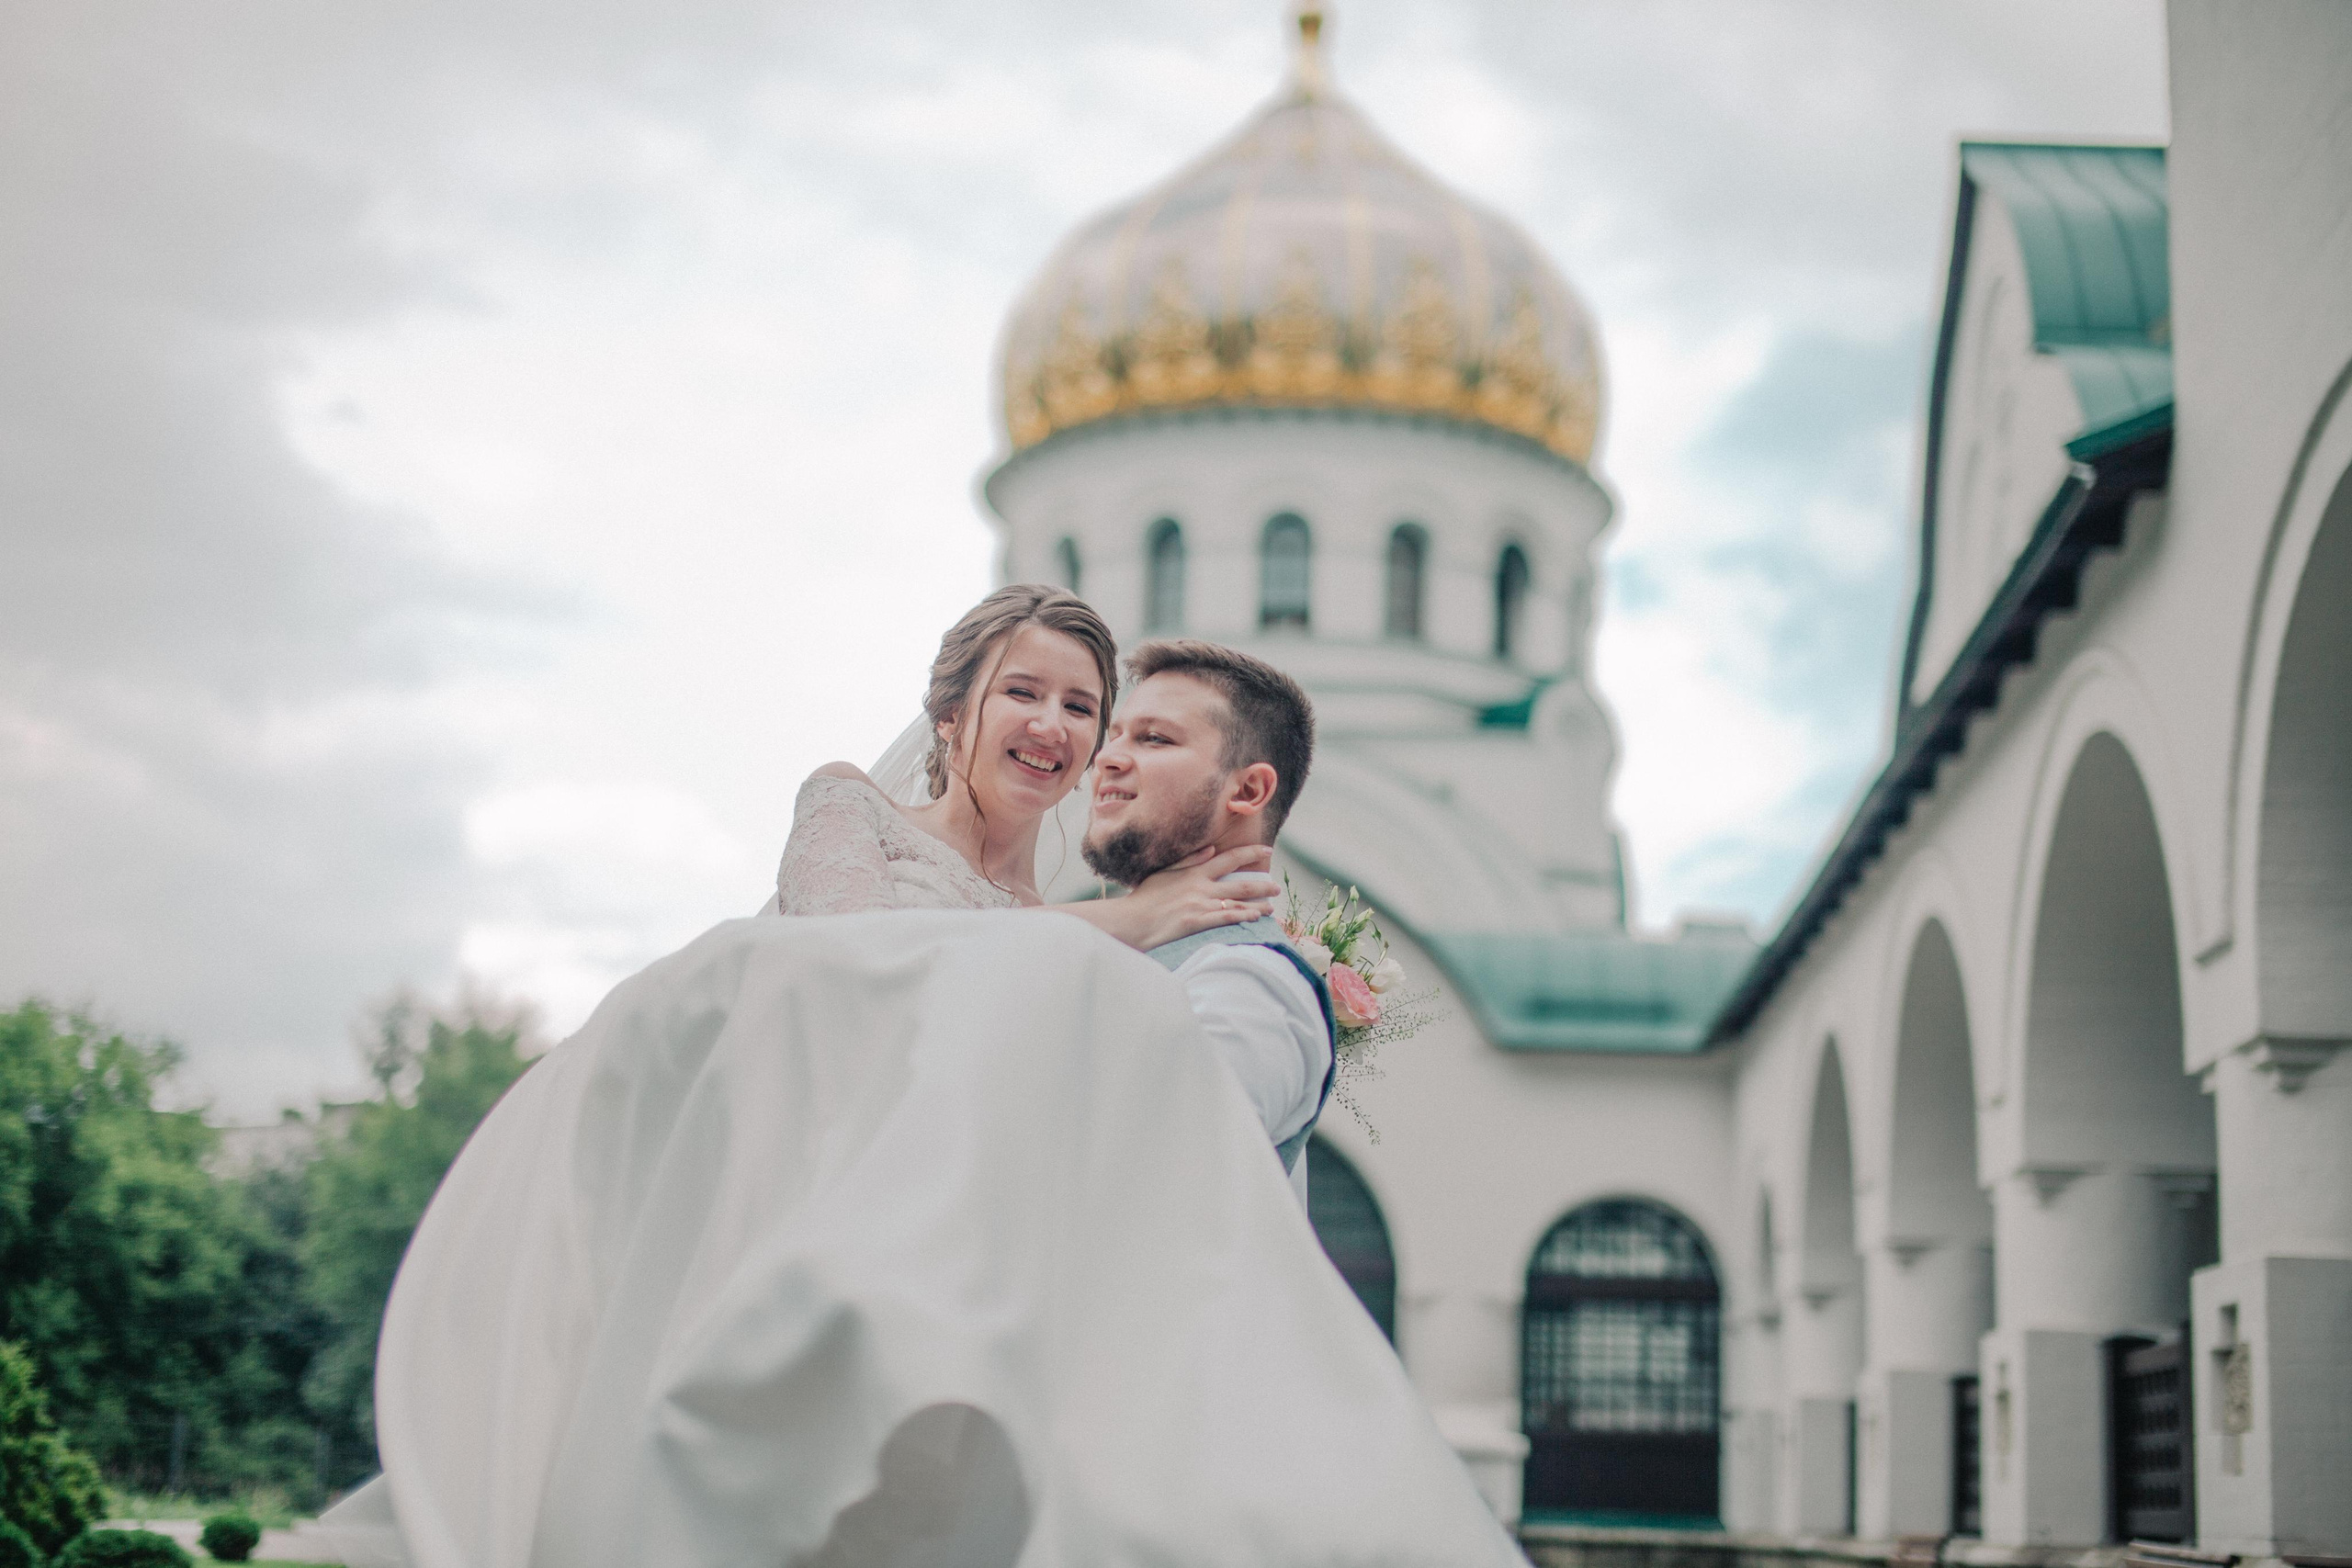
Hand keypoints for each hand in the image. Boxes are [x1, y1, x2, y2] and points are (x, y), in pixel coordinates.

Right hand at [1123, 844, 1279, 948]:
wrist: (1131, 920)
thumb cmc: (1144, 898)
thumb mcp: (1164, 873)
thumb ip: (1189, 860)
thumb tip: (1210, 849)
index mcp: (1194, 872)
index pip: (1229, 858)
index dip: (1251, 853)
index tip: (1267, 851)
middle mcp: (1201, 886)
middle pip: (1241, 884)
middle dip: (1263, 885)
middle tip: (1277, 888)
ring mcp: (1199, 904)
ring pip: (1238, 903)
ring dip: (1258, 906)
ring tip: (1271, 909)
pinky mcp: (1196, 922)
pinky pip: (1226, 919)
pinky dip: (1243, 918)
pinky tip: (1255, 919)